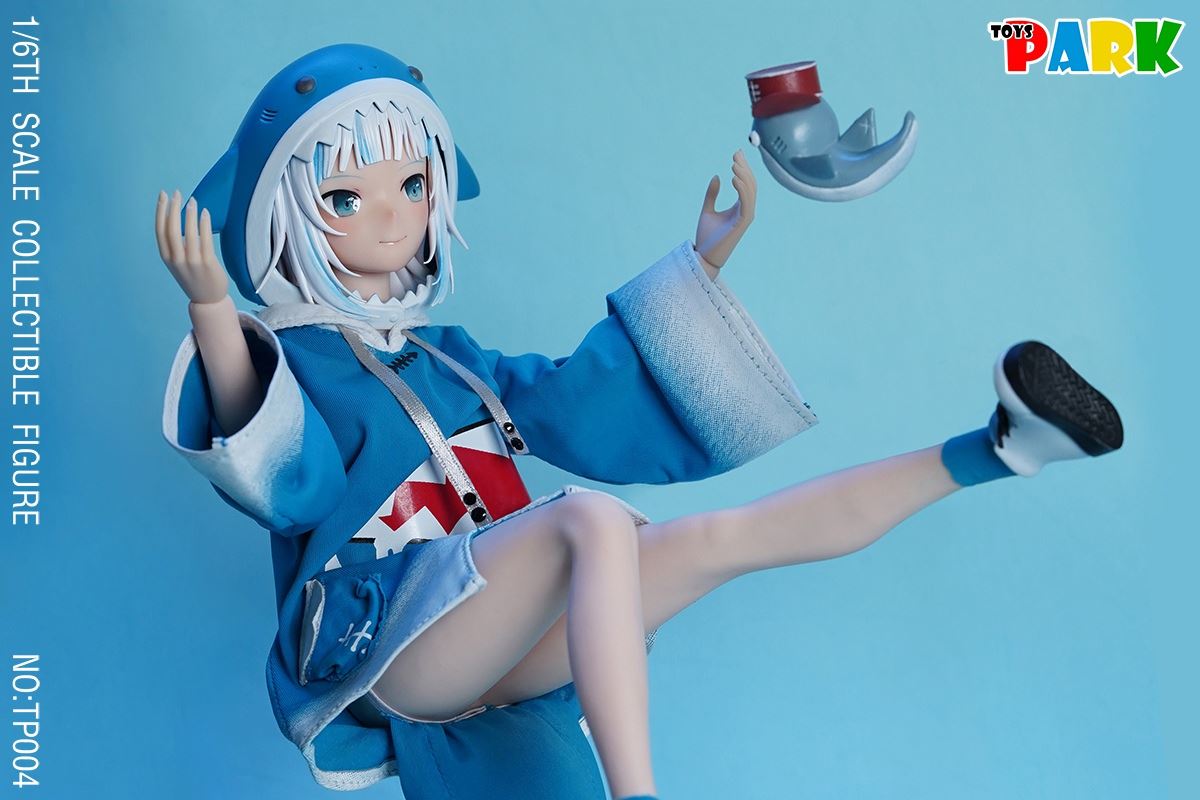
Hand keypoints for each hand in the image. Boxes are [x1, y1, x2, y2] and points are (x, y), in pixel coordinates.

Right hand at [155, 190, 228, 303]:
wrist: (208, 300)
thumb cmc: (194, 276)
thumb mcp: (180, 261)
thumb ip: (177, 245)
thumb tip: (180, 221)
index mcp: (167, 257)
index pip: (160, 230)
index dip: (160, 211)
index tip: (163, 195)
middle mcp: (176, 259)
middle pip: (170, 229)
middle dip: (172, 208)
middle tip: (176, 192)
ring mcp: (191, 262)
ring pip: (187, 233)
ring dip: (189, 214)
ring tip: (192, 200)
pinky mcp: (207, 264)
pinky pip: (205, 240)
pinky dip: (203, 224)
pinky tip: (205, 213)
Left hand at [694, 150, 756, 274]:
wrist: (704, 256)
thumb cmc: (706, 237)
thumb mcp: (707, 210)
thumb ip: (712, 194)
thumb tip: (716, 176)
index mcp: (739, 208)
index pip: (746, 183)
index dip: (743, 168)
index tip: (736, 153)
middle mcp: (746, 211)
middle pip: (750, 184)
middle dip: (744, 168)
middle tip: (736, 154)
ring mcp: (746, 217)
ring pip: (751, 192)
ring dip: (744, 176)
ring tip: (734, 164)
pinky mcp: (742, 223)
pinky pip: (746, 203)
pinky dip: (742, 190)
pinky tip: (734, 179)